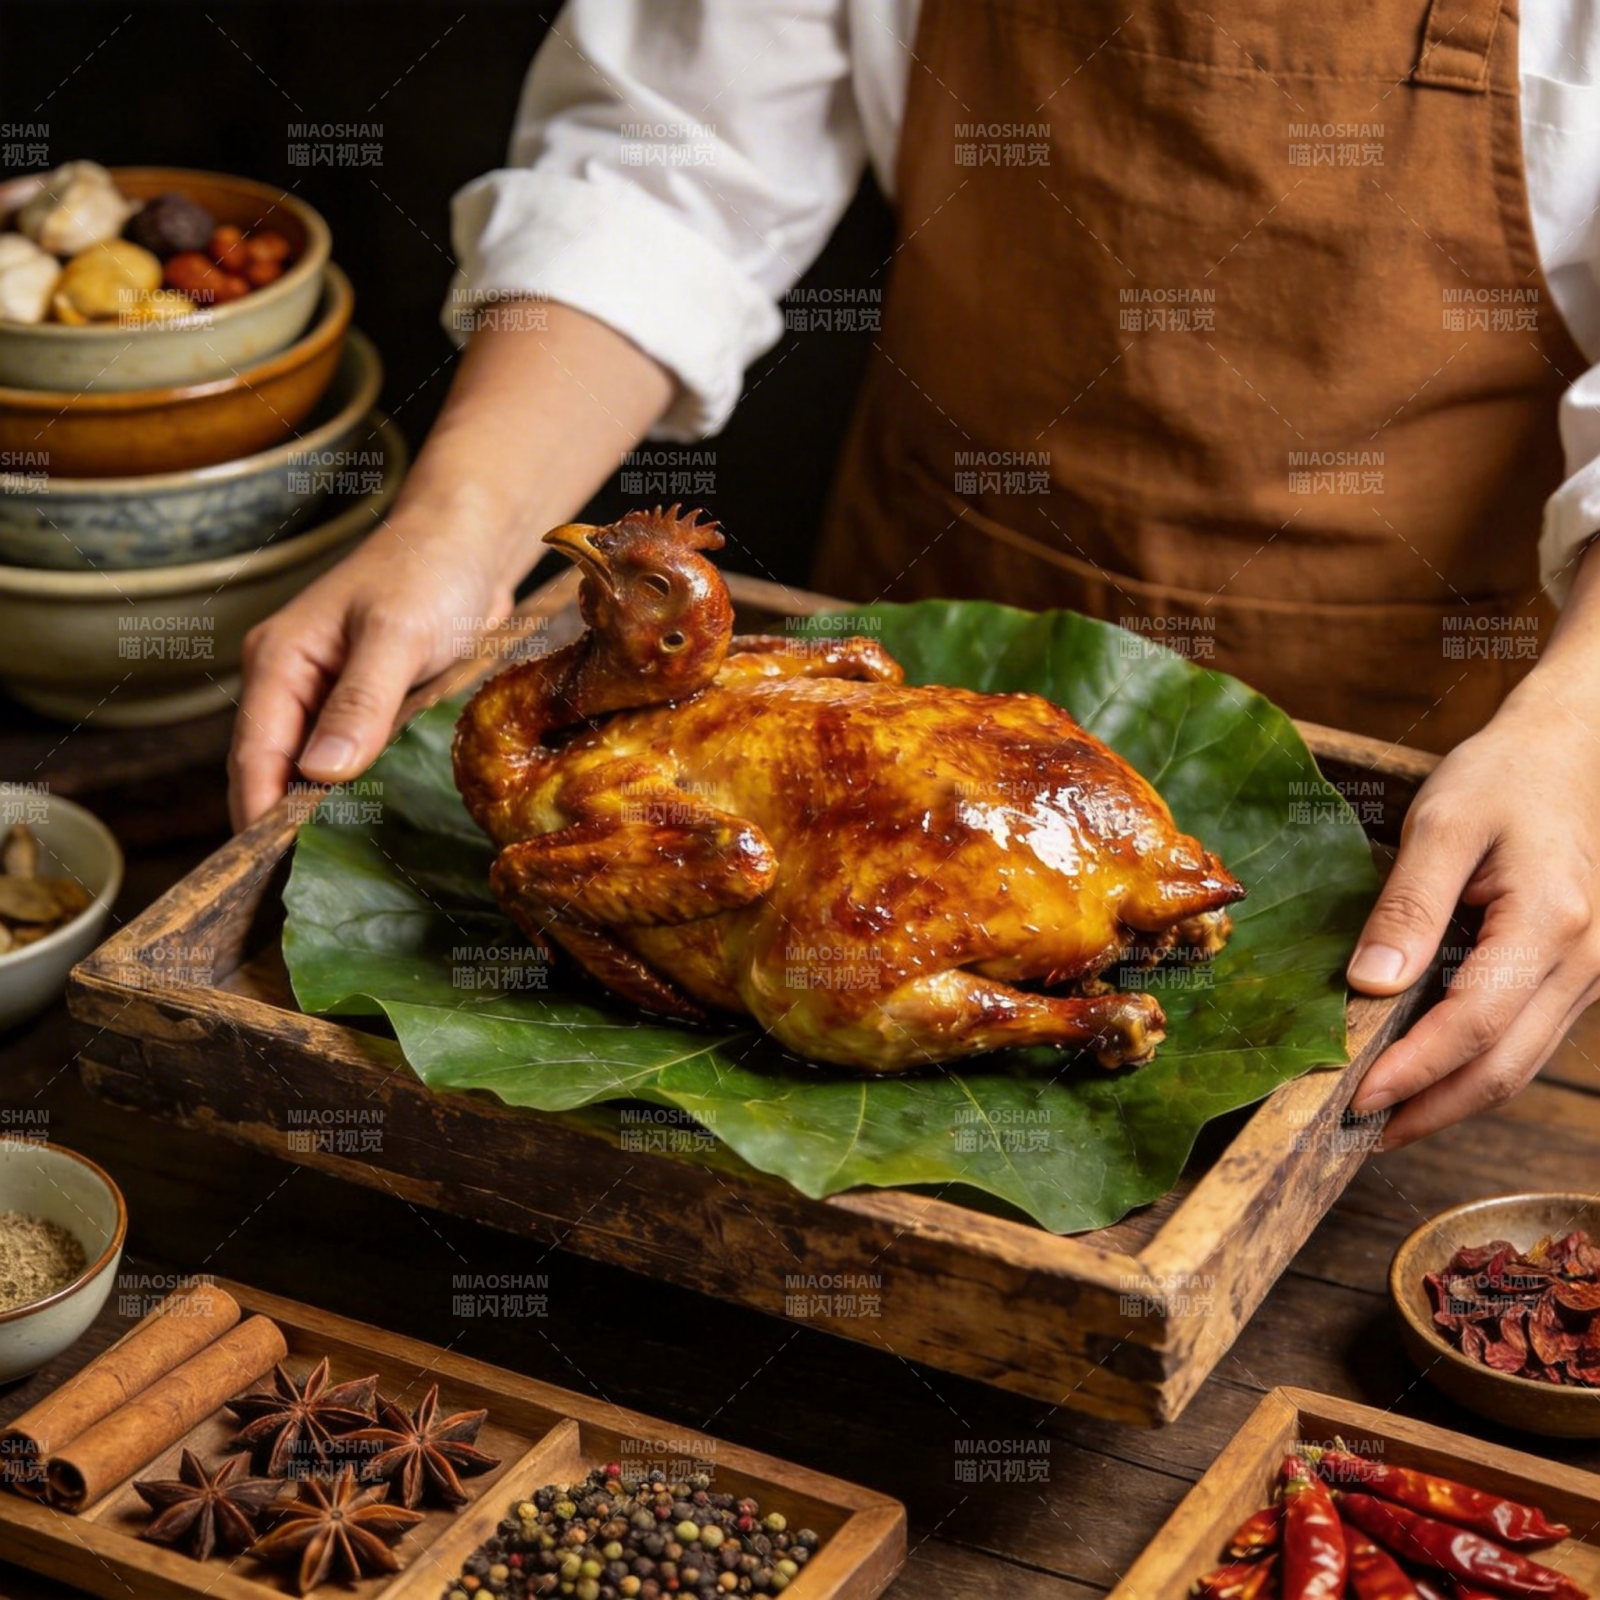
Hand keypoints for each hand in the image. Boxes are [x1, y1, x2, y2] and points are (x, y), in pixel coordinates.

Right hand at [225, 302, 678, 829]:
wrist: (470, 541)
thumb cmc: (429, 572)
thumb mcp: (396, 635)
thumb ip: (360, 701)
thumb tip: (320, 773)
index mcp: (279, 661)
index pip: (253, 754)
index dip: (260, 814)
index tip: (273, 871)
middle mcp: (292, 682)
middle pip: (272, 770)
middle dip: (283, 825)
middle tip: (309, 888)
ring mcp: (326, 696)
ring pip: (311, 771)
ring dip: (322, 814)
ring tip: (338, 874)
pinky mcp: (364, 705)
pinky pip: (350, 761)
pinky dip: (356, 794)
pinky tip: (374, 830)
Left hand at [1345, 696, 1599, 1147]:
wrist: (1576, 751)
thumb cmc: (1504, 777)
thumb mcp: (1441, 824)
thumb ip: (1407, 908)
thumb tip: (1368, 987)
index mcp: (1549, 924)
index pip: (1474, 1025)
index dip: (1413, 1072)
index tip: (1356, 1099)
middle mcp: (1584, 962)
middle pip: (1504, 1067)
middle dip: (1430, 1110)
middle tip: (1358, 1135)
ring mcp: (1590, 974)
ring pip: (1520, 1064)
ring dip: (1452, 1101)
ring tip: (1384, 1122)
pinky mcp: (1577, 974)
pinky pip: (1527, 1039)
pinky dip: (1476, 1069)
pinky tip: (1427, 1076)